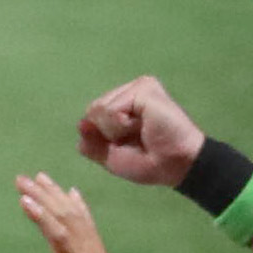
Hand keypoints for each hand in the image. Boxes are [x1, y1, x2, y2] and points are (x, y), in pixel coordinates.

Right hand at [11, 172, 156, 252]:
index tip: (23, 197)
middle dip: (45, 196)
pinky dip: (79, 207)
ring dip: (59, 196)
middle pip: (67, 218)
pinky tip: (74, 195)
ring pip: (78, 217)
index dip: (41, 214)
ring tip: (43, 178)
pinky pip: (89, 225)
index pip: (58, 235)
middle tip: (23, 178)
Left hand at [78, 75, 206, 187]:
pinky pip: (111, 110)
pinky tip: (144, 125)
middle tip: (136, 138)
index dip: (101, 137)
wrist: (171, 165)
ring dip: (115, 131)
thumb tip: (81, 124)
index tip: (126, 143)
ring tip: (142, 131)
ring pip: (98, 110)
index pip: (91, 116)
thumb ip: (91, 141)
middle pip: (92, 112)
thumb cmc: (146, 162)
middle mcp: (131, 90)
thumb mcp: (109, 155)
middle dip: (107, 133)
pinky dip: (121, 126)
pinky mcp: (144, 88)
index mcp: (123, 103)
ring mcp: (138, 86)